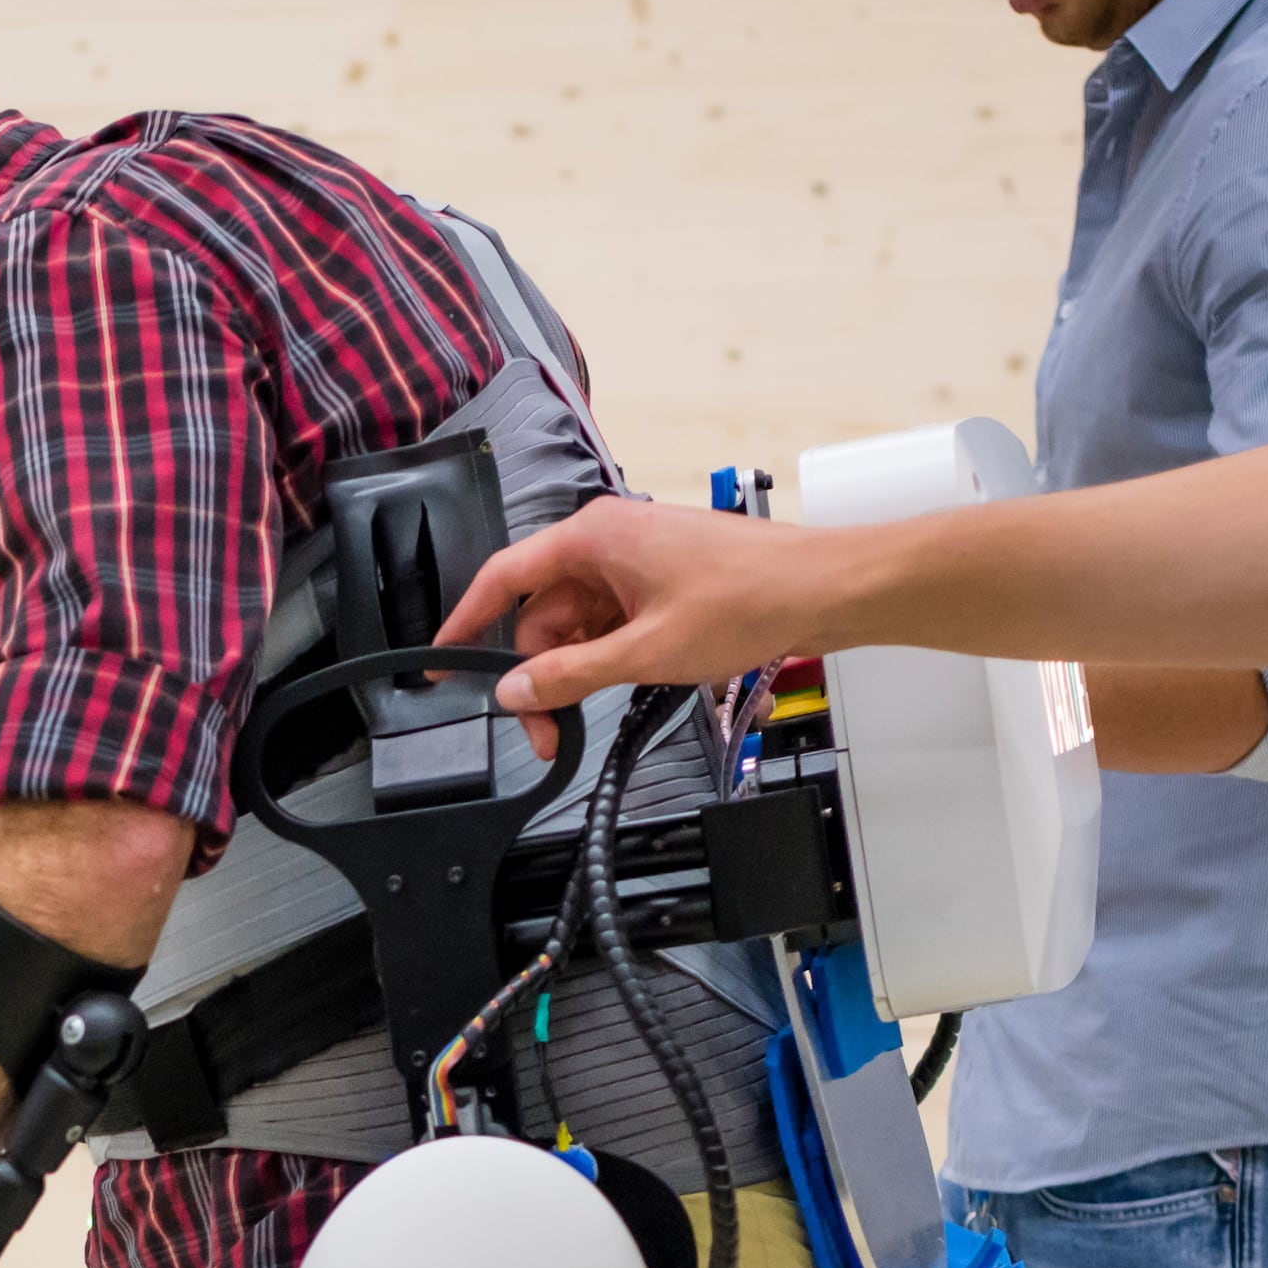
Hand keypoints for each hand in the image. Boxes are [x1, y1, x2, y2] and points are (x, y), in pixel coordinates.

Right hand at [440, 498, 849, 757]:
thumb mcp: (644, 652)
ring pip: (577, 621)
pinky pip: (611, 620)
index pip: (504, 579)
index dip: (466, 624)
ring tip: (588, 715)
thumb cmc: (749, 599)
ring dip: (575, 670)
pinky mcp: (661, 580)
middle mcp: (609, 540)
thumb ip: (569, 675)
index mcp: (593, 537)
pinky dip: (607, 656)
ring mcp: (636, 560)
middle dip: (537, 671)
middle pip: (542, 611)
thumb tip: (516, 690)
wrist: (824, 590)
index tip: (443, 663)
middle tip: (543, 729)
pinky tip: (621, 686)